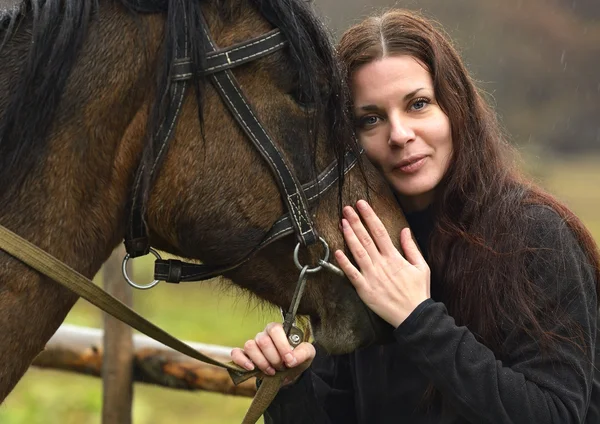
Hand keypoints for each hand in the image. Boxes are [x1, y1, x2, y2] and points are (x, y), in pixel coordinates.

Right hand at [231, 322, 314, 385]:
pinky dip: (242, 361)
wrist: (289, 372)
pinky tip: (251, 368)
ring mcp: (252, 345)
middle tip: (282, 367)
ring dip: (262, 362)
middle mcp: (263, 334)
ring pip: (250, 346)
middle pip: (263, 341)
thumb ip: (303, 353)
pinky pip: (236, 353)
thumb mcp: (307, 354)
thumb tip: (291, 359)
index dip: (282, 345)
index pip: (275, 329)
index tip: (289, 359)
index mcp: (277, 329)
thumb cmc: (297, 358)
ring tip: (272, 371)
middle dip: (274, 358)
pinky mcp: (244, 356)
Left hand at [334, 200, 430, 327]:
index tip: (361, 205)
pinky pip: (352, 274)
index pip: (379, 231)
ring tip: (342, 223)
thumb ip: (411, 247)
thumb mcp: (421, 267)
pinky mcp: (364, 289)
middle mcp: (381, 264)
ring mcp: (371, 276)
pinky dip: (344, 263)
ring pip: (357, 252)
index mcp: (394, 257)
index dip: (369, 216)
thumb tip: (405, 230)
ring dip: (349, 236)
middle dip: (355, 221)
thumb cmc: (418, 292)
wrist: (414, 316)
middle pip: (365, 238)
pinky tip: (337, 251)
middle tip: (346, 208)